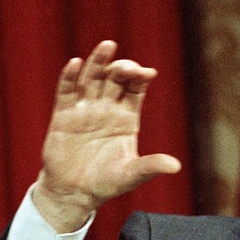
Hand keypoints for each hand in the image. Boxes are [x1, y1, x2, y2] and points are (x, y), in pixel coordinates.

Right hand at [31, 40, 181, 231]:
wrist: (74, 193)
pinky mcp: (63, 115)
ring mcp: (85, 109)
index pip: (136, 88)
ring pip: (92, 77)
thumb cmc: (106, 183)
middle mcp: (106, 108)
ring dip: (99, 61)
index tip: (148, 73)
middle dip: (122, 68)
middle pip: (115, 78)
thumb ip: (150, 166)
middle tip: (127, 68)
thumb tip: (176, 166)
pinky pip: (67, 91)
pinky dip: (70, 76)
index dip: (141, 77)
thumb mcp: (131, 176)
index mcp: (126, 117)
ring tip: (107, 46)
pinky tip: (74, 63)